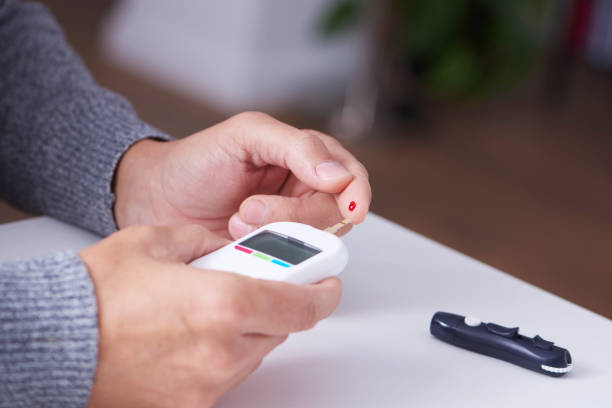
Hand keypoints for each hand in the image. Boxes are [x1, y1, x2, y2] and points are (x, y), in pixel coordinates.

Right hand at [80, 224, 340, 407]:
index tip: (326, 283)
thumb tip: (226, 245)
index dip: (322, 292)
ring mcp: (208, 384)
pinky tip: (190, 337)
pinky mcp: (191, 405)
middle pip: (280, 329)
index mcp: (225, 304)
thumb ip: (206, 241)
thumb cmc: (96, 294)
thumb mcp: (158, 242)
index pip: (303, 305)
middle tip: (256, 286)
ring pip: (254, 353)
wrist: (52, 342)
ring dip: (247, 330)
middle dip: (276, 305)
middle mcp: (225, 351)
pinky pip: (225, 376)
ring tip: (209, 309)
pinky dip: (221, 354)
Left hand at [113, 112, 370, 238]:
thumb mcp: (247, 135)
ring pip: (316, 239)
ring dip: (279, 233)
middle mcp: (303, 192)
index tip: (349, 207)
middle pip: (336, 213)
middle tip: (251, 210)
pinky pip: (292, 261)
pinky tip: (241, 241)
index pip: (351, 176)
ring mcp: (288, 226)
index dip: (356, 192)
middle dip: (296, 214)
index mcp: (305, 158)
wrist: (155, 198)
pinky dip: (272, 254)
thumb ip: (297, 147)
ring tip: (237, 221)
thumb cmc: (197, 161)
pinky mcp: (272, 253)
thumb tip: (339, 176)